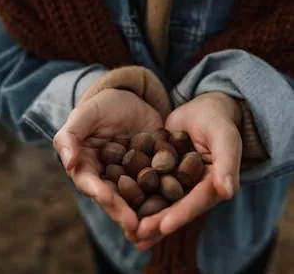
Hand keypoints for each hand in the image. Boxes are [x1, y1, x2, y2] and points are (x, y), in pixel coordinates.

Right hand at [53, 89, 162, 233]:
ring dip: (141, 212)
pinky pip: (155, 185)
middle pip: (112, 197)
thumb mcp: (85, 115)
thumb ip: (70, 137)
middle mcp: (107, 176)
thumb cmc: (104, 105)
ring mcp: (130, 176)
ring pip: (133, 197)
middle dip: (121, 211)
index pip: (89, 182)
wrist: (132, 100)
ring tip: (151, 225)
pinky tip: (170, 207)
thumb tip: (67, 164)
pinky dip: (161, 196)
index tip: (107, 199)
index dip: (97, 191)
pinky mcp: (150, 172)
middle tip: (134, 225)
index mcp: (87, 165)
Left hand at [133, 92, 242, 249]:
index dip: (180, 215)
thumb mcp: (225, 138)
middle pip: (175, 208)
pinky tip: (119, 204)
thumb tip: (227, 192)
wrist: (201, 110)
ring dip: (144, 218)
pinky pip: (148, 185)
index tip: (162, 227)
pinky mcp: (160, 170)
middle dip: (157, 223)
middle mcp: (192, 188)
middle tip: (136, 235)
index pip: (196, 202)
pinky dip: (135, 195)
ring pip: (160, 202)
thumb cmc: (217, 122)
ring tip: (127, 232)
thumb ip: (227, 161)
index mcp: (211, 185)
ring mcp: (175, 181)